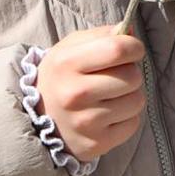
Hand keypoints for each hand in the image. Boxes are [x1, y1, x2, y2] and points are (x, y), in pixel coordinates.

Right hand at [35, 26, 146, 161]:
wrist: (37, 118)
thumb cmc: (62, 75)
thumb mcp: (72, 47)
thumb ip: (103, 34)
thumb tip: (131, 32)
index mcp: (66, 63)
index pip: (118, 49)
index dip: (134, 47)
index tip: (131, 50)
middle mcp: (74, 94)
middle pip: (132, 77)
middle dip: (131, 72)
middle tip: (115, 76)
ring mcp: (85, 122)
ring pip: (137, 101)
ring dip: (130, 96)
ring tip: (111, 96)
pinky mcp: (96, 144)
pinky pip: (133, 124)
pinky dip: (126, 117)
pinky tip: (109, 114)